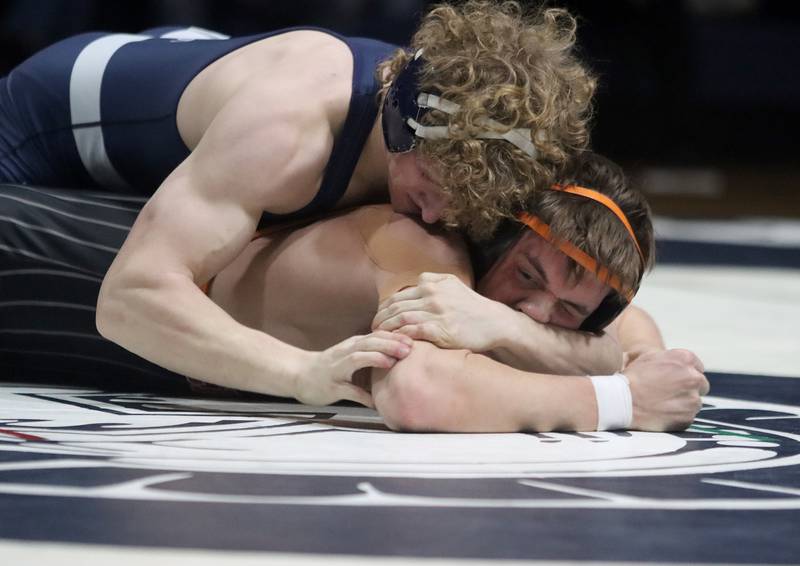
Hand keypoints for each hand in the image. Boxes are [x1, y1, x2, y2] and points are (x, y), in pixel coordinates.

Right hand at [295, 331, 412, 407]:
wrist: (300, 375)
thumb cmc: (331, 366)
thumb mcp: (352, 355)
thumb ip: (373, 353)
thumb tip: (402, 355)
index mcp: (353, 345)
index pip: (376, 336)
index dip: (395, 336)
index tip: (414, 338)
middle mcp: (345, 353)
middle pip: (369, 343)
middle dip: (390, 344)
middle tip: (409, 348)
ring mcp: (337, 369)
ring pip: (356, 359)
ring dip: (375, 359)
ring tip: (392, 363)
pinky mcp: (331, 387)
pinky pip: (348, 391)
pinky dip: (362, 396)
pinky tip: (375, 401)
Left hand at [372, 272, 502, 350]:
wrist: (494, 322)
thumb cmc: (472, 306)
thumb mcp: (454, 283)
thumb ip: (434, 280)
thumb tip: (417, 282)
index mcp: (432, 283)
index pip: (398, 295)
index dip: (384, 307)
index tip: (378, 317)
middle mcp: (432, 295)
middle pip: (395, 306)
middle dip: (380, 318)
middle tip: (372, 329)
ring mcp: (435, 312)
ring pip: (400, 318)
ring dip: (386, 328)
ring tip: (378, 337)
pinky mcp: (440, 330)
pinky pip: (412, 332)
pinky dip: (399, 337)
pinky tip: (393, 342)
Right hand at [622, 349, 709, 430]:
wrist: (622, 401)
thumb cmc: (633, 377)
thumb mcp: (647, 356)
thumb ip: (667, 357)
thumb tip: (673, 360)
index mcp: (685, 359)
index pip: (698, 367)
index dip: (685, 373)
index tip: (675, 379)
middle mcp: (693, 378)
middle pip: (701, 384)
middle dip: (688, 388)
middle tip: (669, 392)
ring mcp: (693, 399)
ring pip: (694, 401)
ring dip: (683, 403)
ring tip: (662, 403)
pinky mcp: (688, 417)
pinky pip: (687, 417)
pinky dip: (677, 416)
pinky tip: (661, 413)